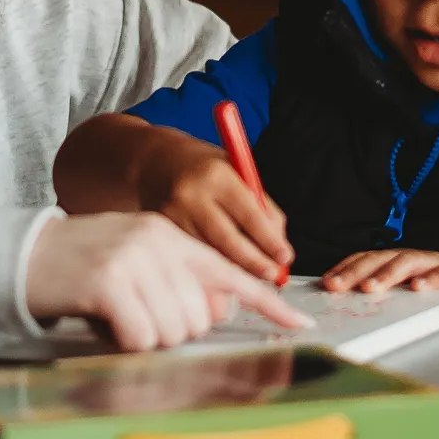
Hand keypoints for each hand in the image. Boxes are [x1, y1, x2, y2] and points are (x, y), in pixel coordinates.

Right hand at [24, 213, 308, 351]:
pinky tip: (101, 321)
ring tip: (113, 315)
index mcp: (168, 235)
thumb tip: (217, 311)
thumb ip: (175, 280)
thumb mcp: (133, 263)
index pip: (230, 272)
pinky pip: (140, 336)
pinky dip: (122, 340)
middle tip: (134, 315)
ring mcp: (132, 260)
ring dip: (142, 337)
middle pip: (199, 317)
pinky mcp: (108, 283)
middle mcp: (157, 242)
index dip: (267, 302)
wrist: (21, 255)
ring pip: (172, 332)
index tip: (299, 324)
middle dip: (170, 330)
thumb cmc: (78, 267)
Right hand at [133, 130, 293, 284]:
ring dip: (235, 268)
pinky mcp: (162, 231)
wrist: (153, 162)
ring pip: (210, 252)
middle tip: (273, 275)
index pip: (249, 214)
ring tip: (254, 277)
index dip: (269, 240)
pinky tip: (226, 273)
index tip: (285, 257)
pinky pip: (193, 255)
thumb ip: (260, 205)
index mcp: (217, 175)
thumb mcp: (236, 172)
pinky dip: (213, 266)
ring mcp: (173, 215)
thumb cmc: (202, 167)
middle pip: (228, 240)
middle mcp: (192, 195)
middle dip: (254, 263)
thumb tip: (278, 244)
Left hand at [321, 249, 438, 307]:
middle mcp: (413, 259)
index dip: (344, 269)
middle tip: (337, 285)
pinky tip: (419, 288)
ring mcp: (435, 263)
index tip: (326, 283)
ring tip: (371, 287)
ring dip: (387, 274)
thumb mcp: (409, 298)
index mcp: (397, 263)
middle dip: (356, 272)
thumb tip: (347, 310)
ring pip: (407, 262)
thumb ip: (384, 299)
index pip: (365, 260)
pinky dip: (431, 279)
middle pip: (380, 259)